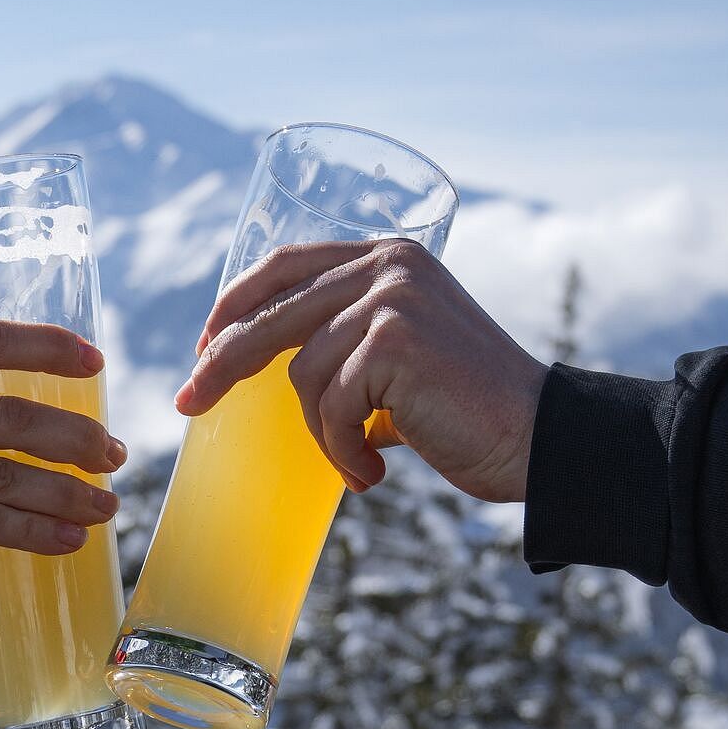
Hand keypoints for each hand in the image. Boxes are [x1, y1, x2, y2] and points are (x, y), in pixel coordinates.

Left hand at [176, 241, 546, 501]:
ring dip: (323, 433)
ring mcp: (392, 298)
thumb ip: (352, 345)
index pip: (287, 264)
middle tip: (189, 403)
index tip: (204, 344)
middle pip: (274, 312)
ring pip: (303, 373)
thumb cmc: (469, 410)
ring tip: (356, 462)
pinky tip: (372, 471)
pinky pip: (331, 406)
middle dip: (222, 362)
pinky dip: (342, 450)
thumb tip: (273, 367)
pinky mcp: (394, 340)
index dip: (236, 303)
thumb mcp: (403, 357)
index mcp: (389, 257)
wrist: (539, 436)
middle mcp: (390, 265)